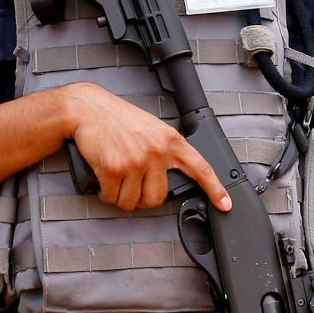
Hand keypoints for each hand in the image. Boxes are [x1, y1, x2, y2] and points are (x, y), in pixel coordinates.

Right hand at [66, 83, 229, 211]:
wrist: (88, 109)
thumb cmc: (117, 119)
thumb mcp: (152, 128)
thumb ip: (164, 150)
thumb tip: (168, 176)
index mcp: (170, 140)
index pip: (200, 168)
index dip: (215, 189)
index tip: (225, 204)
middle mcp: (156, 152)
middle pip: (157, 198)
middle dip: (142, 198)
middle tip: (132, 185)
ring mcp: (135, 161)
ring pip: (133, 202)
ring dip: (122, 198)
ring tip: (116, 180)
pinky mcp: (114, 169)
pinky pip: (113, 198)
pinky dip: (106, 195)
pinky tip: (105, 181)